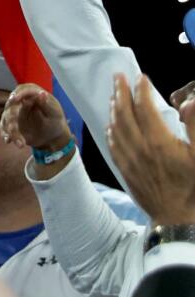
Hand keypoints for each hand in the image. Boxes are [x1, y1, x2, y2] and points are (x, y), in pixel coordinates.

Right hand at [1, 83, 70, 149]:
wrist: (51, 136)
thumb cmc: (55, 121)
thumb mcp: (55, 113)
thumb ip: (47, 104)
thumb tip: (42, 93)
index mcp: (32, 93)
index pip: (22, 90)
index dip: (17, 94)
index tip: (14, 99)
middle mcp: (19, 101)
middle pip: (11, 106)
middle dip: (11, 117)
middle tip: (13, 127)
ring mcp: (13, 112)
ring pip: (7, 119)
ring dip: (12, 131)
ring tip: (20, 144)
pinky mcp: (10, 123)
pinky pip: (4, 127)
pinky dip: (5, 134)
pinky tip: (8, 140)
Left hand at [108, 73, 194, 224]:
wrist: (178, 219)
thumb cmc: (194, 187)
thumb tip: (188, 103)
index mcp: (159, 142)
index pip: (144, 108)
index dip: (141, 91)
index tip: (140, 78)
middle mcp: (139, 148)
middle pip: (124, 113)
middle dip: (120, 92)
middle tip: (118, 77)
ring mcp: (129, 159)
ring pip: (116, 127)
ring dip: (113, 108)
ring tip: (113, 94)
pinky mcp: (125, 170)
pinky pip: (112, 144)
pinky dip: (111, 129)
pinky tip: (111, 123)